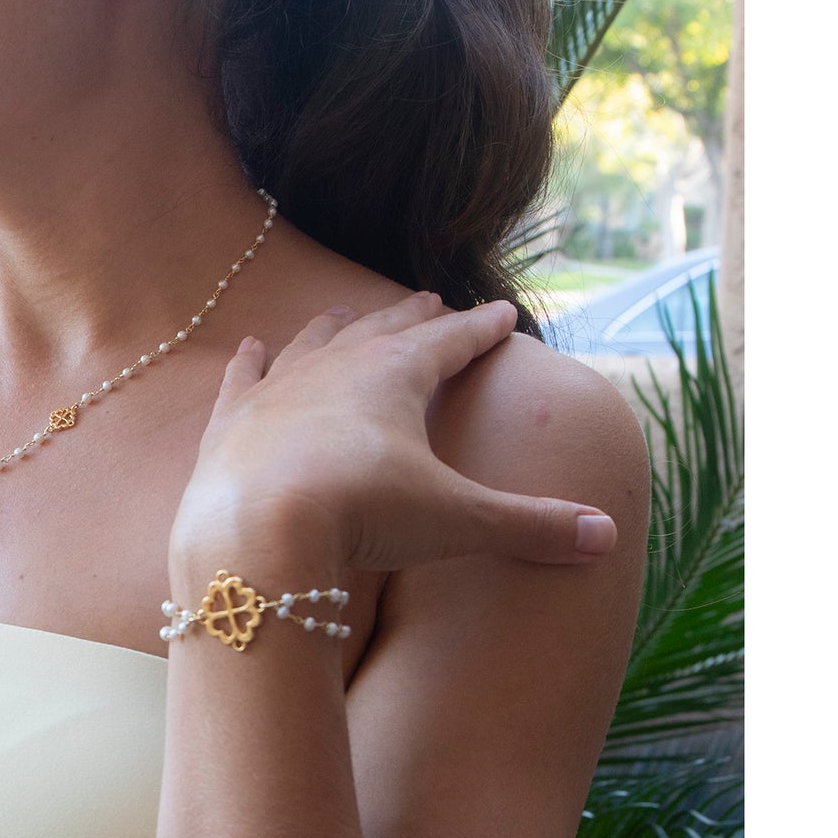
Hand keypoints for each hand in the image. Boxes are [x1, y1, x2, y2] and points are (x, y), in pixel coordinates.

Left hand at [167, 292, 617, 585]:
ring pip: (313, 343)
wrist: (255, 531)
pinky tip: (251, 346)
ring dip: (335, 328)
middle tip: (431, 300)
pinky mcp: (231, 420)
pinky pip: (243, 378)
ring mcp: (277, 389)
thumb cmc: (362, 514)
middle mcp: (335, 367)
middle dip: (412, 318)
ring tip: (348, 315)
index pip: (450, 342)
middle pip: (382, 331)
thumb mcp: (456, 522)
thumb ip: (531, 526)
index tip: (503, 313)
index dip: (480, 329)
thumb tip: (607, 537)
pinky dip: (250, 361)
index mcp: (396, 376)